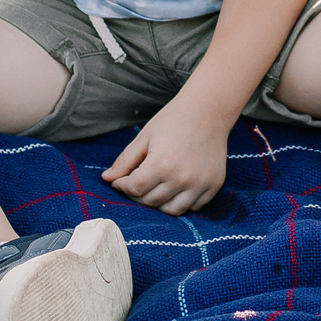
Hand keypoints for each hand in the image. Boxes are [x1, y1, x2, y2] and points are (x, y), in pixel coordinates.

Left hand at [101, 97, 229, 215]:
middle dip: (138, 194)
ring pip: (172, 210)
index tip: (120, 180)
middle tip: (136, 182)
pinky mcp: (214, 185)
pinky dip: (182, 201)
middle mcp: (182, 178)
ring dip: (159, 203)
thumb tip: (107, 178)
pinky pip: (194, 206)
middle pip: (151, 202)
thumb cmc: (173, 120)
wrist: (209, 110)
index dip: (122, 186)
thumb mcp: (145, 137)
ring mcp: (200, 184)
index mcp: (162, 164)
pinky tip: (176, 187)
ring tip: (155, 188)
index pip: (134, 189)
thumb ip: (125, 160)